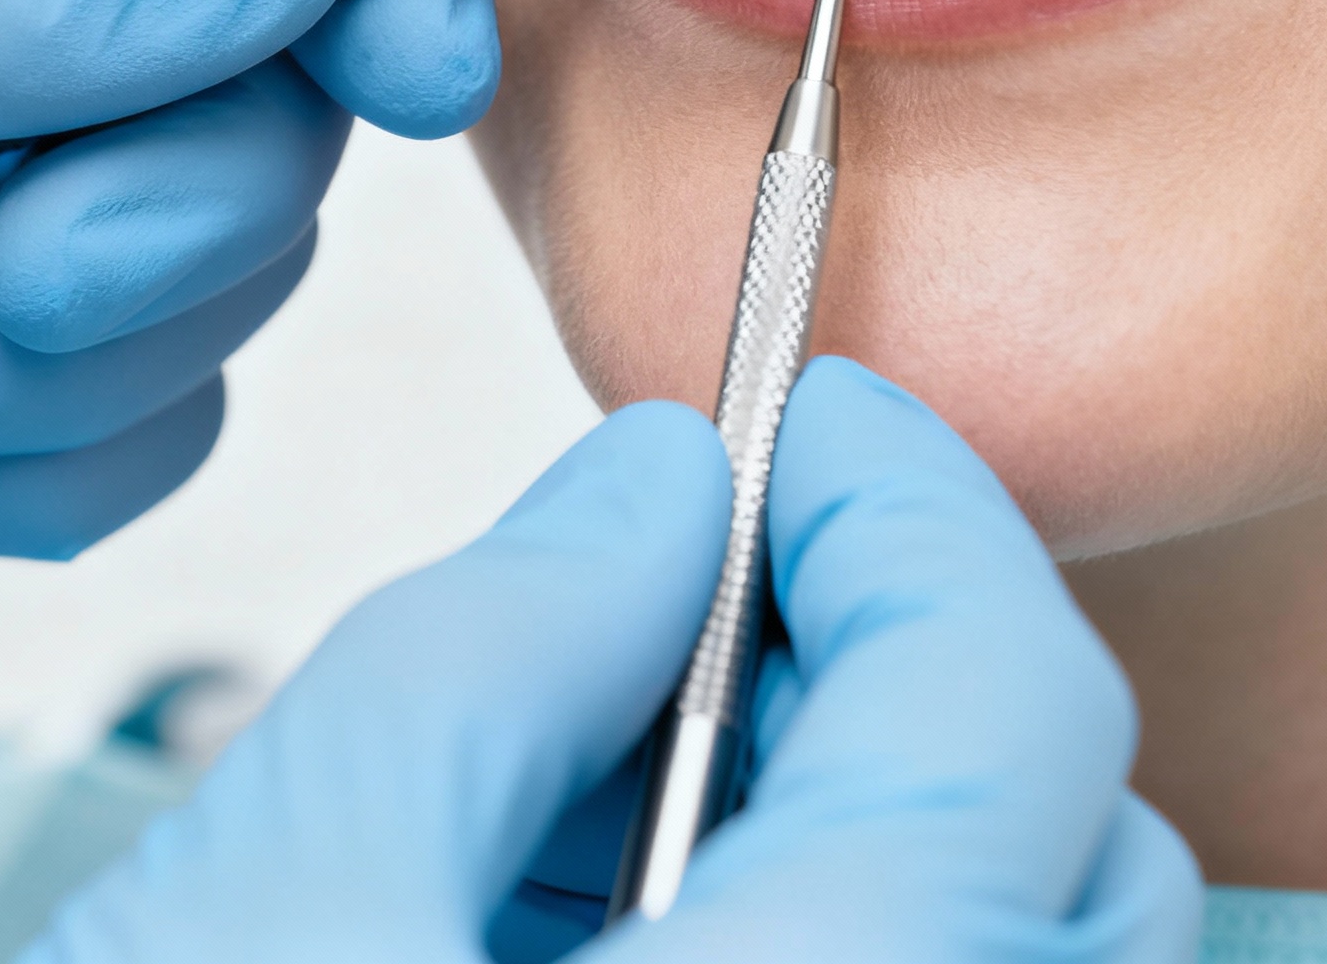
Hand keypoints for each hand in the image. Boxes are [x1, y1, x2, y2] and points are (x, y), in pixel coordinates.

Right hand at [24, 357, 1200, 963]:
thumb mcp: (268, 915)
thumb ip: (489, 652)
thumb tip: (653, 491)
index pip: (1007, 714)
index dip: (909, 505)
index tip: (806, 417)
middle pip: (1057, 850)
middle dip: (887, 652)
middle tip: (700, 582)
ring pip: (998, 960)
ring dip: (838, 796)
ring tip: (600, 769)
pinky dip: (799, 928)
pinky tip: (600, 914)